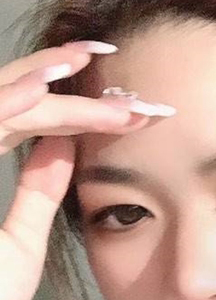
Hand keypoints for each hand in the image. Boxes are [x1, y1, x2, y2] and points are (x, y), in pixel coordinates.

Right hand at [0, 42, 147, 299]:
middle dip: (54, 75)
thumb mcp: (19, 243)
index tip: (121, 102)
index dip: (68, 105)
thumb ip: (38, 191)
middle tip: (103, 57)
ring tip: (80, 60)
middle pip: (6, 100)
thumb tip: (64, 145)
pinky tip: (45, 88)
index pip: (20, 122)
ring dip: (34, 78)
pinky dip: (8, 104)